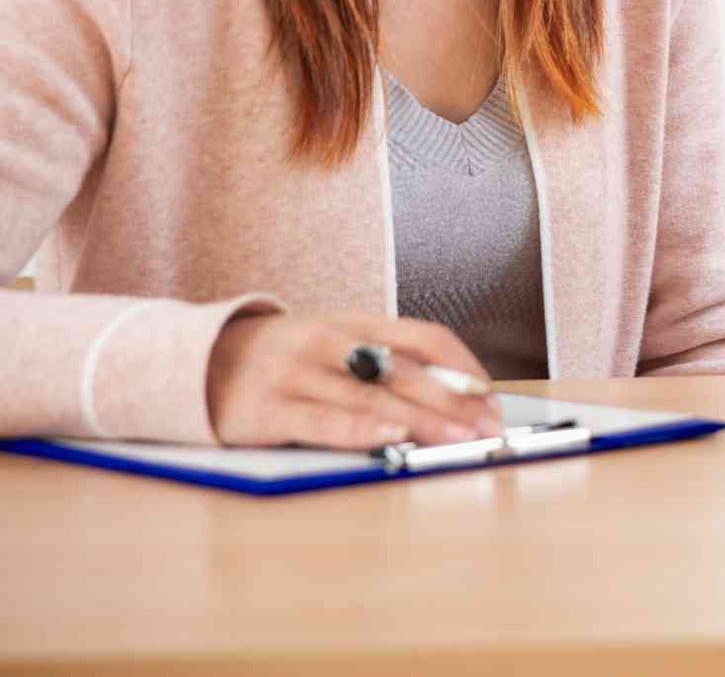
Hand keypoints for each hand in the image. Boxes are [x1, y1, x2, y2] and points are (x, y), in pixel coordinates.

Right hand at [206, 311, 503, 448]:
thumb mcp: (337, 347)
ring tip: (459, 439)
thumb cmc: (288, 361)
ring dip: (423, 419)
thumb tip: (457, 398)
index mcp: (355, 322)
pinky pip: (323, 420)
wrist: (196, 361)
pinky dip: (362, 428)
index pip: (426, 337)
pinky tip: (393, 435)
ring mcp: (297, 372)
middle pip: (405, 369)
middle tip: (488, 427)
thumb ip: (386, 363)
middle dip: (454, 400)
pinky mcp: (267, 408)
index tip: (492, 397)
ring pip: (371, 396)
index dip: (464, 367)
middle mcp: (329, 340)